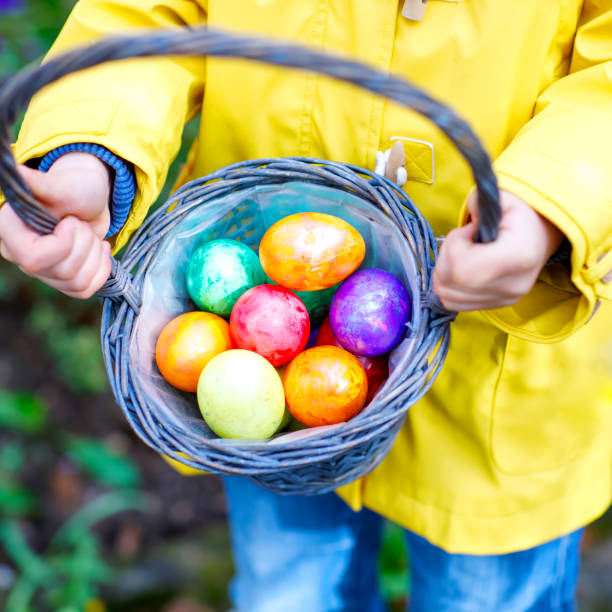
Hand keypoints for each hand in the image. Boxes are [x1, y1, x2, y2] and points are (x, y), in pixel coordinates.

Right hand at [0, 152, 112, 298]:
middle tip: (81, 223)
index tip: (72, 222)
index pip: (34, 258)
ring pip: (77, 283)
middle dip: (85, 244)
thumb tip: (18, 171)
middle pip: (62, 272)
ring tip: (89, 233)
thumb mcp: (60, 184)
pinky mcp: (60, 280)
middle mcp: (19, 255)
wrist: (88, 201)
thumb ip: (39, 183)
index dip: (63, 244)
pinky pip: (85, 290)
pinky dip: (102, 269)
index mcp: (10, 230)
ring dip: (95, 255)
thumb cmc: (73, 188)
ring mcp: (40, 271)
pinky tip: (100, 249)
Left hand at [433, 190, 563, 311]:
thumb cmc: (518, 214)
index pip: (463, 270)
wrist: (539, 233)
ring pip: (447, 296)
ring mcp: (506, 299)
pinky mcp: (497, 305)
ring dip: (444, 272)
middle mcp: (515, 285)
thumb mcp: (501, 197)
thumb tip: (465, 222)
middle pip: (451, 284)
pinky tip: (463, 267)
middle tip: (462, 241)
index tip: (466, 231)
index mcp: (519, 256)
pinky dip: (449, 285)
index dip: (454, 247)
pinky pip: (454, 302)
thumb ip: (476, 202)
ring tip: (464, 253)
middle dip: (445, 258)